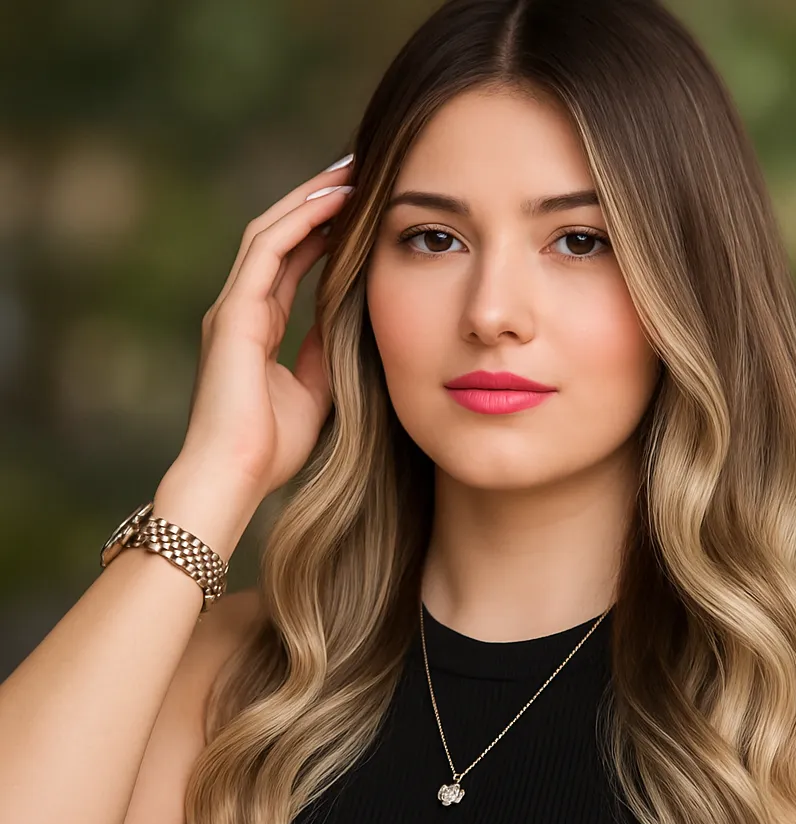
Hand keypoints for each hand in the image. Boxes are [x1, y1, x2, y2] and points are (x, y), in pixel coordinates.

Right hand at [178, 157, 354, 499]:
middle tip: (358, 171)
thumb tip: (350, 322)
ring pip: (270, 231)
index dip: (323, 231)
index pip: (291, 261)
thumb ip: (324, 352)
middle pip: (280, 234)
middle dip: (317, 201)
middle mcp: (240, 308)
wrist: (236, 475)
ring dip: (310, 198)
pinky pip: (267, 250)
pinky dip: (300, 220)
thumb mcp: (314, 391)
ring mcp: (232, 307)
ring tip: (350, 172)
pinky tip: (333, 201)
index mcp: (256, 326)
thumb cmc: (271, 447)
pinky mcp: (232, 312)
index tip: (359, 208)